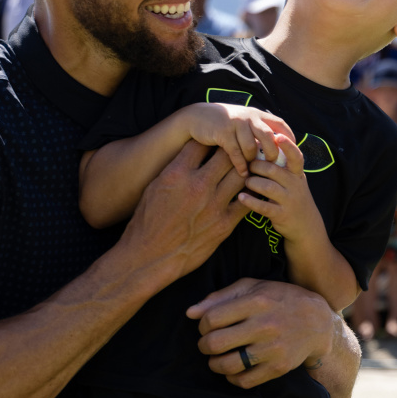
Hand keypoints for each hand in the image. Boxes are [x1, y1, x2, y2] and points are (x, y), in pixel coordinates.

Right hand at [120, 138, 248, 287]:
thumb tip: (188, 156)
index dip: (209, 140)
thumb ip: (174, 170)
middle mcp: (197, 186)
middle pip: (226, 155)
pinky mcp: (224, 225)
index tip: (215, 141)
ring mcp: (213, 205)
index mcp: (177, 173)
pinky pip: (246, 203)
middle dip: (232, 151)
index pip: (201, 144)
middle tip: (238, 150)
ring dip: (244, 171)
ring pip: (240, 175)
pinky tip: (249, 192)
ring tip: (247, 168)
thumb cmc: (147, 223)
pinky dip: (248, 195)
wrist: (149, 257)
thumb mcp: (154, 188)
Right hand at [185, 102, 294, 178]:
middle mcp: (249, 117)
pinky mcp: (223, 133)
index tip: (292, 154)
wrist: (198, 117)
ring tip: (254, 173)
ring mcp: (236, 124)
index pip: (280, 124)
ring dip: (253, 162)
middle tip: (273, 167)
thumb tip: (276, 147)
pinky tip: (242, 174)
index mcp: (257, 114)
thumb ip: (258, 130)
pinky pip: (236, 152)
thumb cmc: (224, 124)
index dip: (289, 139)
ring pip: (251, 147)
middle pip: (269, 137)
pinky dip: (240, 165)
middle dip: (273, 154)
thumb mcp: (243, 122)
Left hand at [186, 277, 332, 387]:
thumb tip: (190, 313)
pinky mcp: (278, 367)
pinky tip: (233, 369)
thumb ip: (219, 297)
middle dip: (204, 346)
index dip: (202, 325)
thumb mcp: (253, 287)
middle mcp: (264, 325)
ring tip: (217, 359)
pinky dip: (232, 378)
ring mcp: (272, 349)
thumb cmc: (279, 299)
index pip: (211, 319)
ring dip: (215, 364)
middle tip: (208, 344)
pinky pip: (244, 381)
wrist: (318, 321)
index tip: (207, 327)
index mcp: (256, 302)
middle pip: (215, 343)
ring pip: (228, 365)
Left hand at [237, 135, 320, 245]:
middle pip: (273, 170)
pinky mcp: (281, 215)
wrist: (306, 225)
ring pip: (268, 187)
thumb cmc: (293, 196)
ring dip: (253, 182)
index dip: (288, 146)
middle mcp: (295, 185)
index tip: (277, 137)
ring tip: (246, 182)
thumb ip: (282, 166)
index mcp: (297, 174)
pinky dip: (250, 201)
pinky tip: (241, 197)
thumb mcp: (293, 180)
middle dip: (257, 166)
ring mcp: (289, 200)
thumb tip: (262, 143)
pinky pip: (263, 207)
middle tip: (247, 165)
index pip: (296, 156)